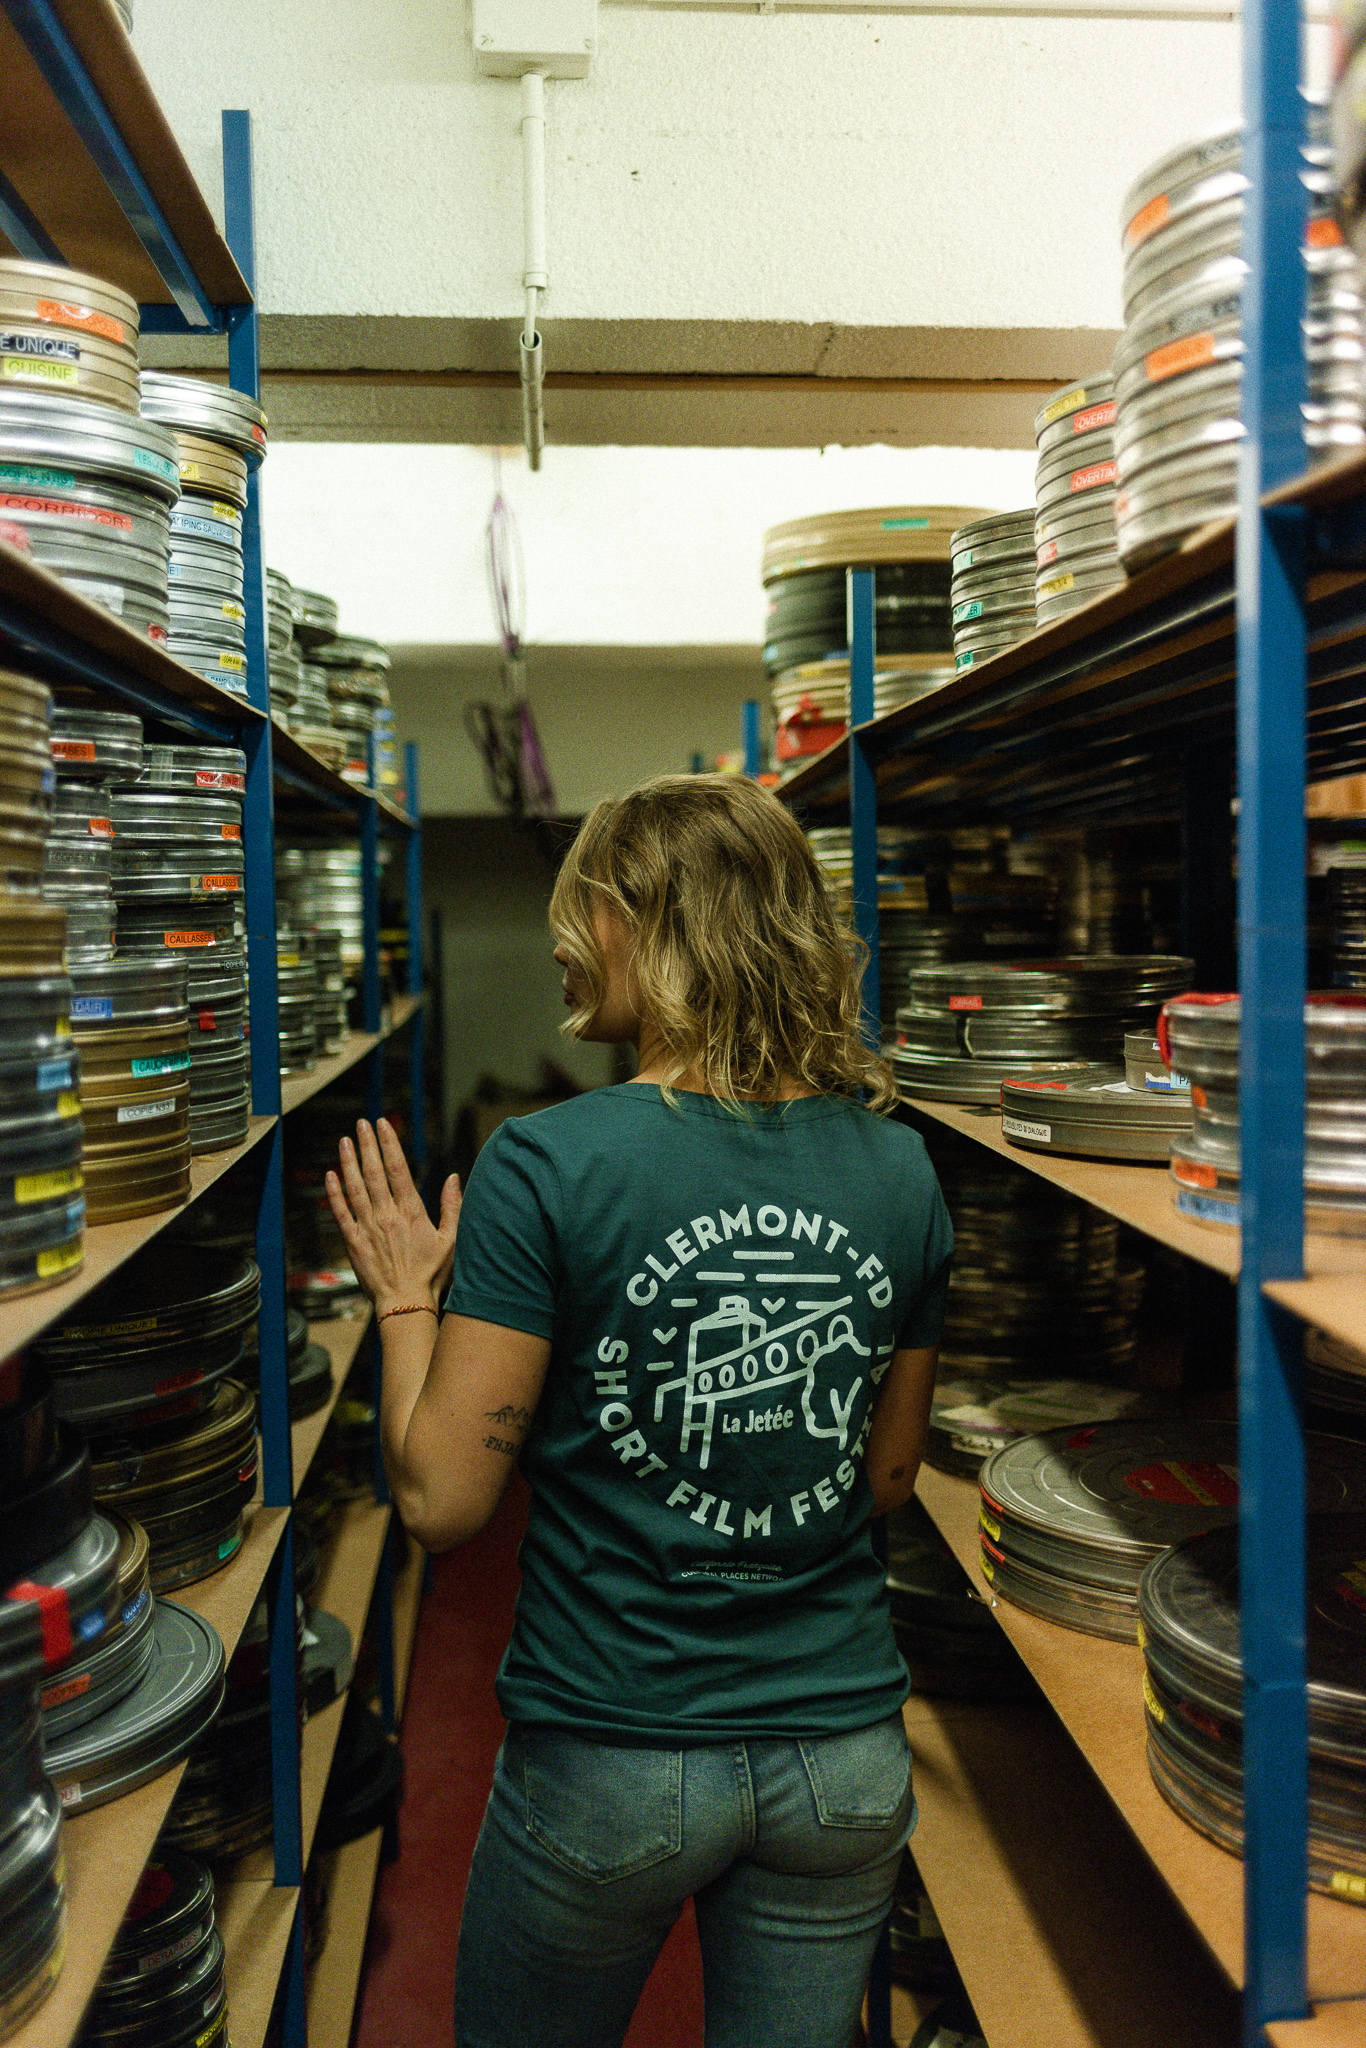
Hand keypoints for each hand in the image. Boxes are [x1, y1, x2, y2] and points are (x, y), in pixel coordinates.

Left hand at [325, 1118, 461, 1315]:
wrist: (405, 1304)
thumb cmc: (432, 1274)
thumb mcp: (451, 1240)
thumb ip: (452, 1206)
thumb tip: (453, 1176)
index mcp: (411, 1212)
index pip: (398, 1169)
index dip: (389, 1144)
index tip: (383, 1124)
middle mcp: (386, 1215)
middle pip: (374, 1172)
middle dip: (367, 1145)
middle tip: (362, 1123)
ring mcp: (367, 1228)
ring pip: (354, 1187)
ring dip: (348, 1162)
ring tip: (345, 1140)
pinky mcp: (353, 1242)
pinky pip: (340, 1212)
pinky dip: (334, 1192)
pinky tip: (331, 1175)